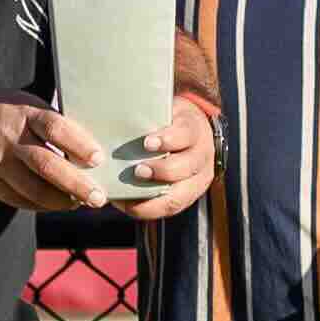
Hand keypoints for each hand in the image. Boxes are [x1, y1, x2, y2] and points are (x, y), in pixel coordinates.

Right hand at [0, 86, 115, 215]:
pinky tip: (54, 203)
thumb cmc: (1, 110)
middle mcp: (7, 138)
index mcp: (22, 113)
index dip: (79, 144)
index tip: (98, 159)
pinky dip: (40, 204)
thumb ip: (51, 125)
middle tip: (98, 197)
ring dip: (60, 201)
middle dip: (77, 185)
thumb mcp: (25, 104)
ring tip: (79, 203)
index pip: (54, 128)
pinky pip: (17, 199)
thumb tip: (87, 151)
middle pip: (46, 165)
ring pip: (33, 190)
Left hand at [108, 92, 221, 220]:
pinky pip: (169, 208)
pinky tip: (127, 205)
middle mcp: (202, 158)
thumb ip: (150, 116)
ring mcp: (198, 181)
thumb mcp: (168, 111)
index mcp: (196, 131)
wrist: (195, 136)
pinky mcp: (188, 197)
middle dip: (161, 171)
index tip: (147, 142)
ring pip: (179, 195)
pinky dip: (147, 209)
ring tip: (128, 193)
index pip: (186, 134)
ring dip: (151, 197)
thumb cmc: (170, 122)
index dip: (168, 139)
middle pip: (187, 167)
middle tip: (136, 170)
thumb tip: (117, 118)